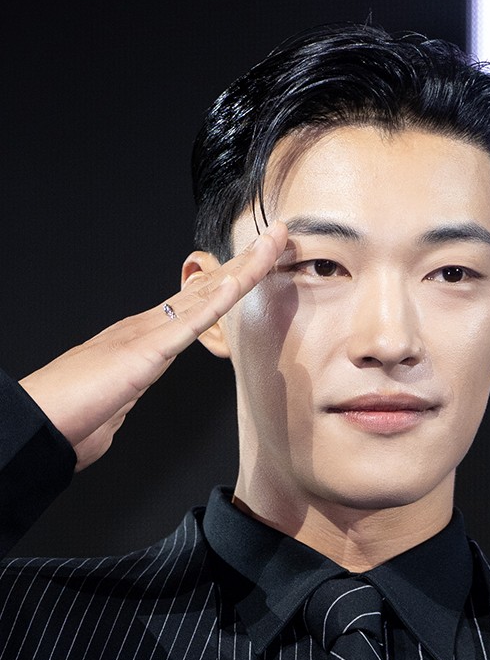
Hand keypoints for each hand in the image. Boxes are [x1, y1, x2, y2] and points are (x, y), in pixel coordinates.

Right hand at [19, 222, 287, 470]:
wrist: (42, 421)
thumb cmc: (70, 417)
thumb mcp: (111, 407)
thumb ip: (121, 400)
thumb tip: (119, 406)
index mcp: (143, 339)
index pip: (194, 304)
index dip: (227, 282)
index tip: (253, 266)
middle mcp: (148, 326)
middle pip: (207, 288)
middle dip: (245, 263)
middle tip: (276, 237)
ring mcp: (150, 333)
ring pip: (208, 294)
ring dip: (244, 268)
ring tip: (273, 242)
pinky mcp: (149, 349)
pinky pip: (192, 321)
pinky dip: (220, 299)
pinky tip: (240, 281)